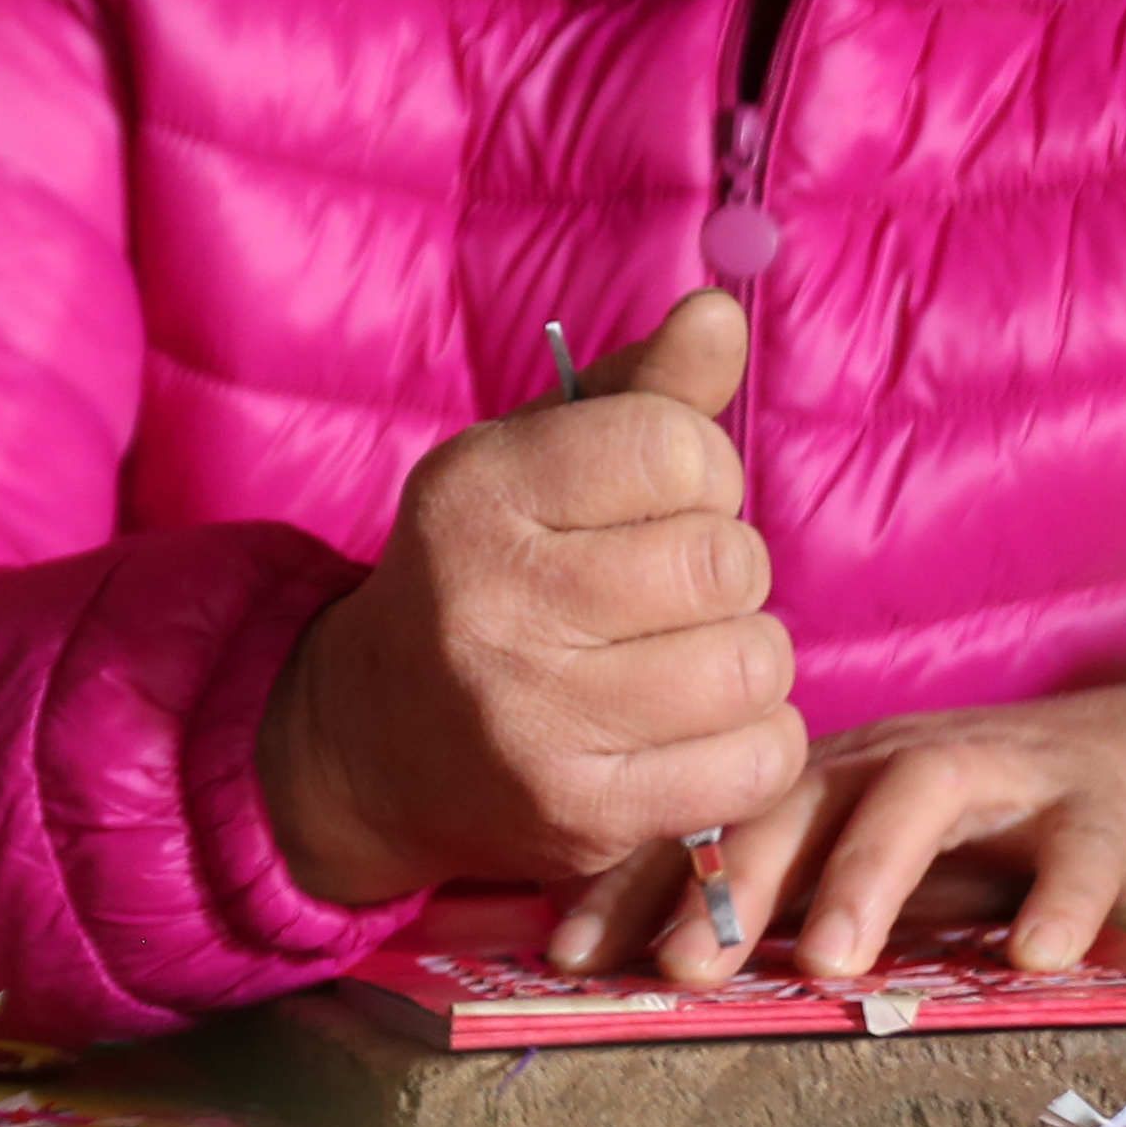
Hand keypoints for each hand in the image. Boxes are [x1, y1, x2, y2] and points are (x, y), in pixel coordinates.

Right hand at [262, 290, 807, 909]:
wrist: (369, 747)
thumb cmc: (486, 578)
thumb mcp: (533, 465)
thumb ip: (639, 392)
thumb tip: (723, 312)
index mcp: (477, 493)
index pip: (673, 447)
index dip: (700, 471)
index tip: (660, 501)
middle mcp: (493, 603)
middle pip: (723, 561)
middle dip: (726, 569)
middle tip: (675, 591)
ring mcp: (534, 720)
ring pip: (752, 663)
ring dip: (746, 657)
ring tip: (688, 658)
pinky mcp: (581, 815)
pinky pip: (755, 760)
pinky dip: (755, 740)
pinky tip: (699, 728)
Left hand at [547, 672, 1125, 983]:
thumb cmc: (992, 836)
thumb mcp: (876, 866)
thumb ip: (790, 904)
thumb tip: (653, 973)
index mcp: (828, 782)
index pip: (713, 821)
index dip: (637, 881)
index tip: (568, 956)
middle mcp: (896, 762)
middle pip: (798, 802)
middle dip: (730, 883)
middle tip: (680, 967)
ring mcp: (1002, 776)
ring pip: (918, 802)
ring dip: (868, 878)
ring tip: (830, 963)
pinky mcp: (1102, 809)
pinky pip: (1078, 850)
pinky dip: (1058, 899)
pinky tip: (1034, 958)